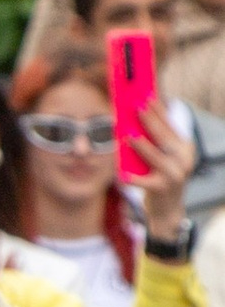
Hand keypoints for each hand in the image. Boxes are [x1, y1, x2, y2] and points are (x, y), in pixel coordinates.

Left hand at [133, 100, 192, 234]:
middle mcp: (183, 159)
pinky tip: (122, 174)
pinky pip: (145, 182)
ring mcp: (175, 175)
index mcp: (184, 147)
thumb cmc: (159, 178)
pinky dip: (133, 178)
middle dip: (151, 121)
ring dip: (143, 146)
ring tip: (129, 136)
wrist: (167, 211)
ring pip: (157, 157)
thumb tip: (130, 124)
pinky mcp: (163, 189)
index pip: (170, 125)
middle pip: (165, 137)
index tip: (147, 96)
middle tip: (137, 107)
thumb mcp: (159, 158)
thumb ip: (151, 143)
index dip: (159, 110)